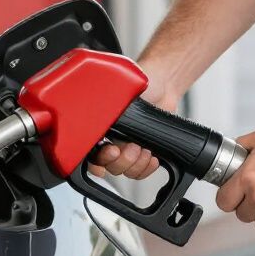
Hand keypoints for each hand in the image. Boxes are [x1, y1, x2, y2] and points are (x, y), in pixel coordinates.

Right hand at [87, 63, 178, 179]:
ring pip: (126, 171)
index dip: (97, 162)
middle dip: (121, 161)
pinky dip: (147, 167)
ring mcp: (128, 147)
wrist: (163, 84)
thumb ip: (105, 112)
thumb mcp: (117, 96)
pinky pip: (142, 171)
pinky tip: (152, 156)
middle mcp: (112, 140)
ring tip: (143, 148)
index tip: (110, 152)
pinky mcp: (145, 152)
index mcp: (100, 128)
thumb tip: (99, 126)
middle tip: (131, 147)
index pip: (91, 155)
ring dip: (136, 164)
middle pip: (109, 166)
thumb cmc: (139, 85)